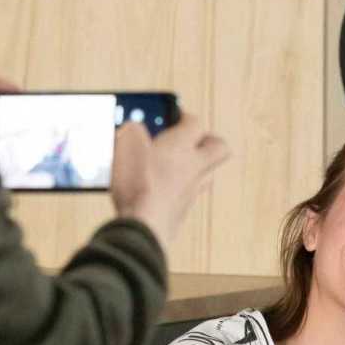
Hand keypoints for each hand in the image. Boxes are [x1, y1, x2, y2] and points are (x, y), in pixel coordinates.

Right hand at [111, 116, 229, 251]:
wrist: (144, 227)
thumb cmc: (139, 186)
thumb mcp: (126, 145)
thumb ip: (133, 131)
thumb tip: (134, 130)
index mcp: (182, 146)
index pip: (196, 122)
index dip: (184, 116)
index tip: (174, 117)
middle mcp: (193, 168)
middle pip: (219, 148)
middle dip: (207, 140)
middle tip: (192, 139)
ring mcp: (191, 192)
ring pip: (208, 173)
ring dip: (198, 166)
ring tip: (179, 164)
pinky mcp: (182, 212)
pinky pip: (191, 195)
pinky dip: (183, 189)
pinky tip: (165, 189)